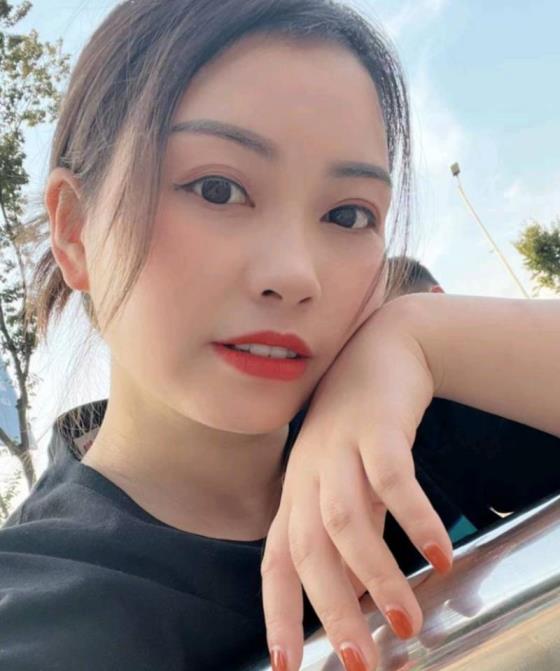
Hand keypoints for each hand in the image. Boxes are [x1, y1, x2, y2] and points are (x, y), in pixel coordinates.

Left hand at [261, 297, 453, 670]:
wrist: (378, 352)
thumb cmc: (356, 429)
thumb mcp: (342, 484)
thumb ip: (343, 538)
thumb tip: (349, 598)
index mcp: (295, 492)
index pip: (276, 561)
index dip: (277, 612)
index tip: (288, 665)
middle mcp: (309, 473)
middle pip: (309, 550)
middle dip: (332, 611)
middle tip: (362, 662)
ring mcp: (339, 448)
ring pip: (346, 520)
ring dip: (376, 575)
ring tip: (408, 619)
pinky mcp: (378, 427)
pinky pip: (394, 478)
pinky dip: (415, 518)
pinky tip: (440, 553)